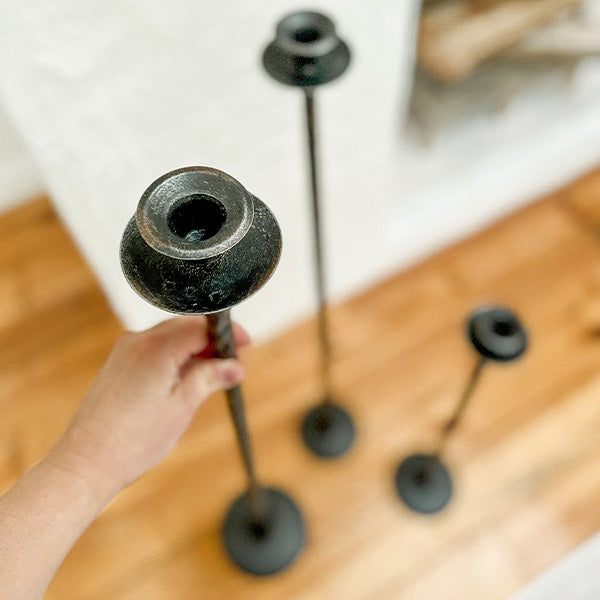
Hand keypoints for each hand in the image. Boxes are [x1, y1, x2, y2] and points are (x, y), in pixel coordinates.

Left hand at [47, 316, 248, 500]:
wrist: (87, 461)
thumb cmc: (134, 440)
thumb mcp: (183, 406)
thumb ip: (210, 378)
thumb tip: (236, 366)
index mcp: (157, 347)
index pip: (202, 326)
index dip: (228, 334)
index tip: (246, 346)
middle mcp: (138, 341)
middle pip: (186, 327)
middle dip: (212, 341)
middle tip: (233, 364)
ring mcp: (125, 351)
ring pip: (170, 337)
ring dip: (194, 350)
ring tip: (212, 376)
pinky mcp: (118, 363)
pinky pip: (155, 349)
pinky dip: (175, 357)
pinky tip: (185, 380)